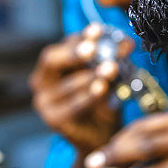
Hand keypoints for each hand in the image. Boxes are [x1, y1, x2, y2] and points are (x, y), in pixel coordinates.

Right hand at [29, 25, 133, 152]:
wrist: (102, 136)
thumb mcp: (107, 77)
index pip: (62, 45)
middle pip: (51, 59)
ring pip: (66, 85)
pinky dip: (88, 96)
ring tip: (109, 68)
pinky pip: (72, 106)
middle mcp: (41, 82)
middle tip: (94, 48)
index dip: (79, 37)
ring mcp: (45, 103)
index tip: (97, 30)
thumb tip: (126, 43)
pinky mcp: (54, 120)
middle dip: (75, 53)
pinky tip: (101, 88)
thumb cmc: (103, 101)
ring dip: (90, 76)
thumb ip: (113, 60)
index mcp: (52, 66)